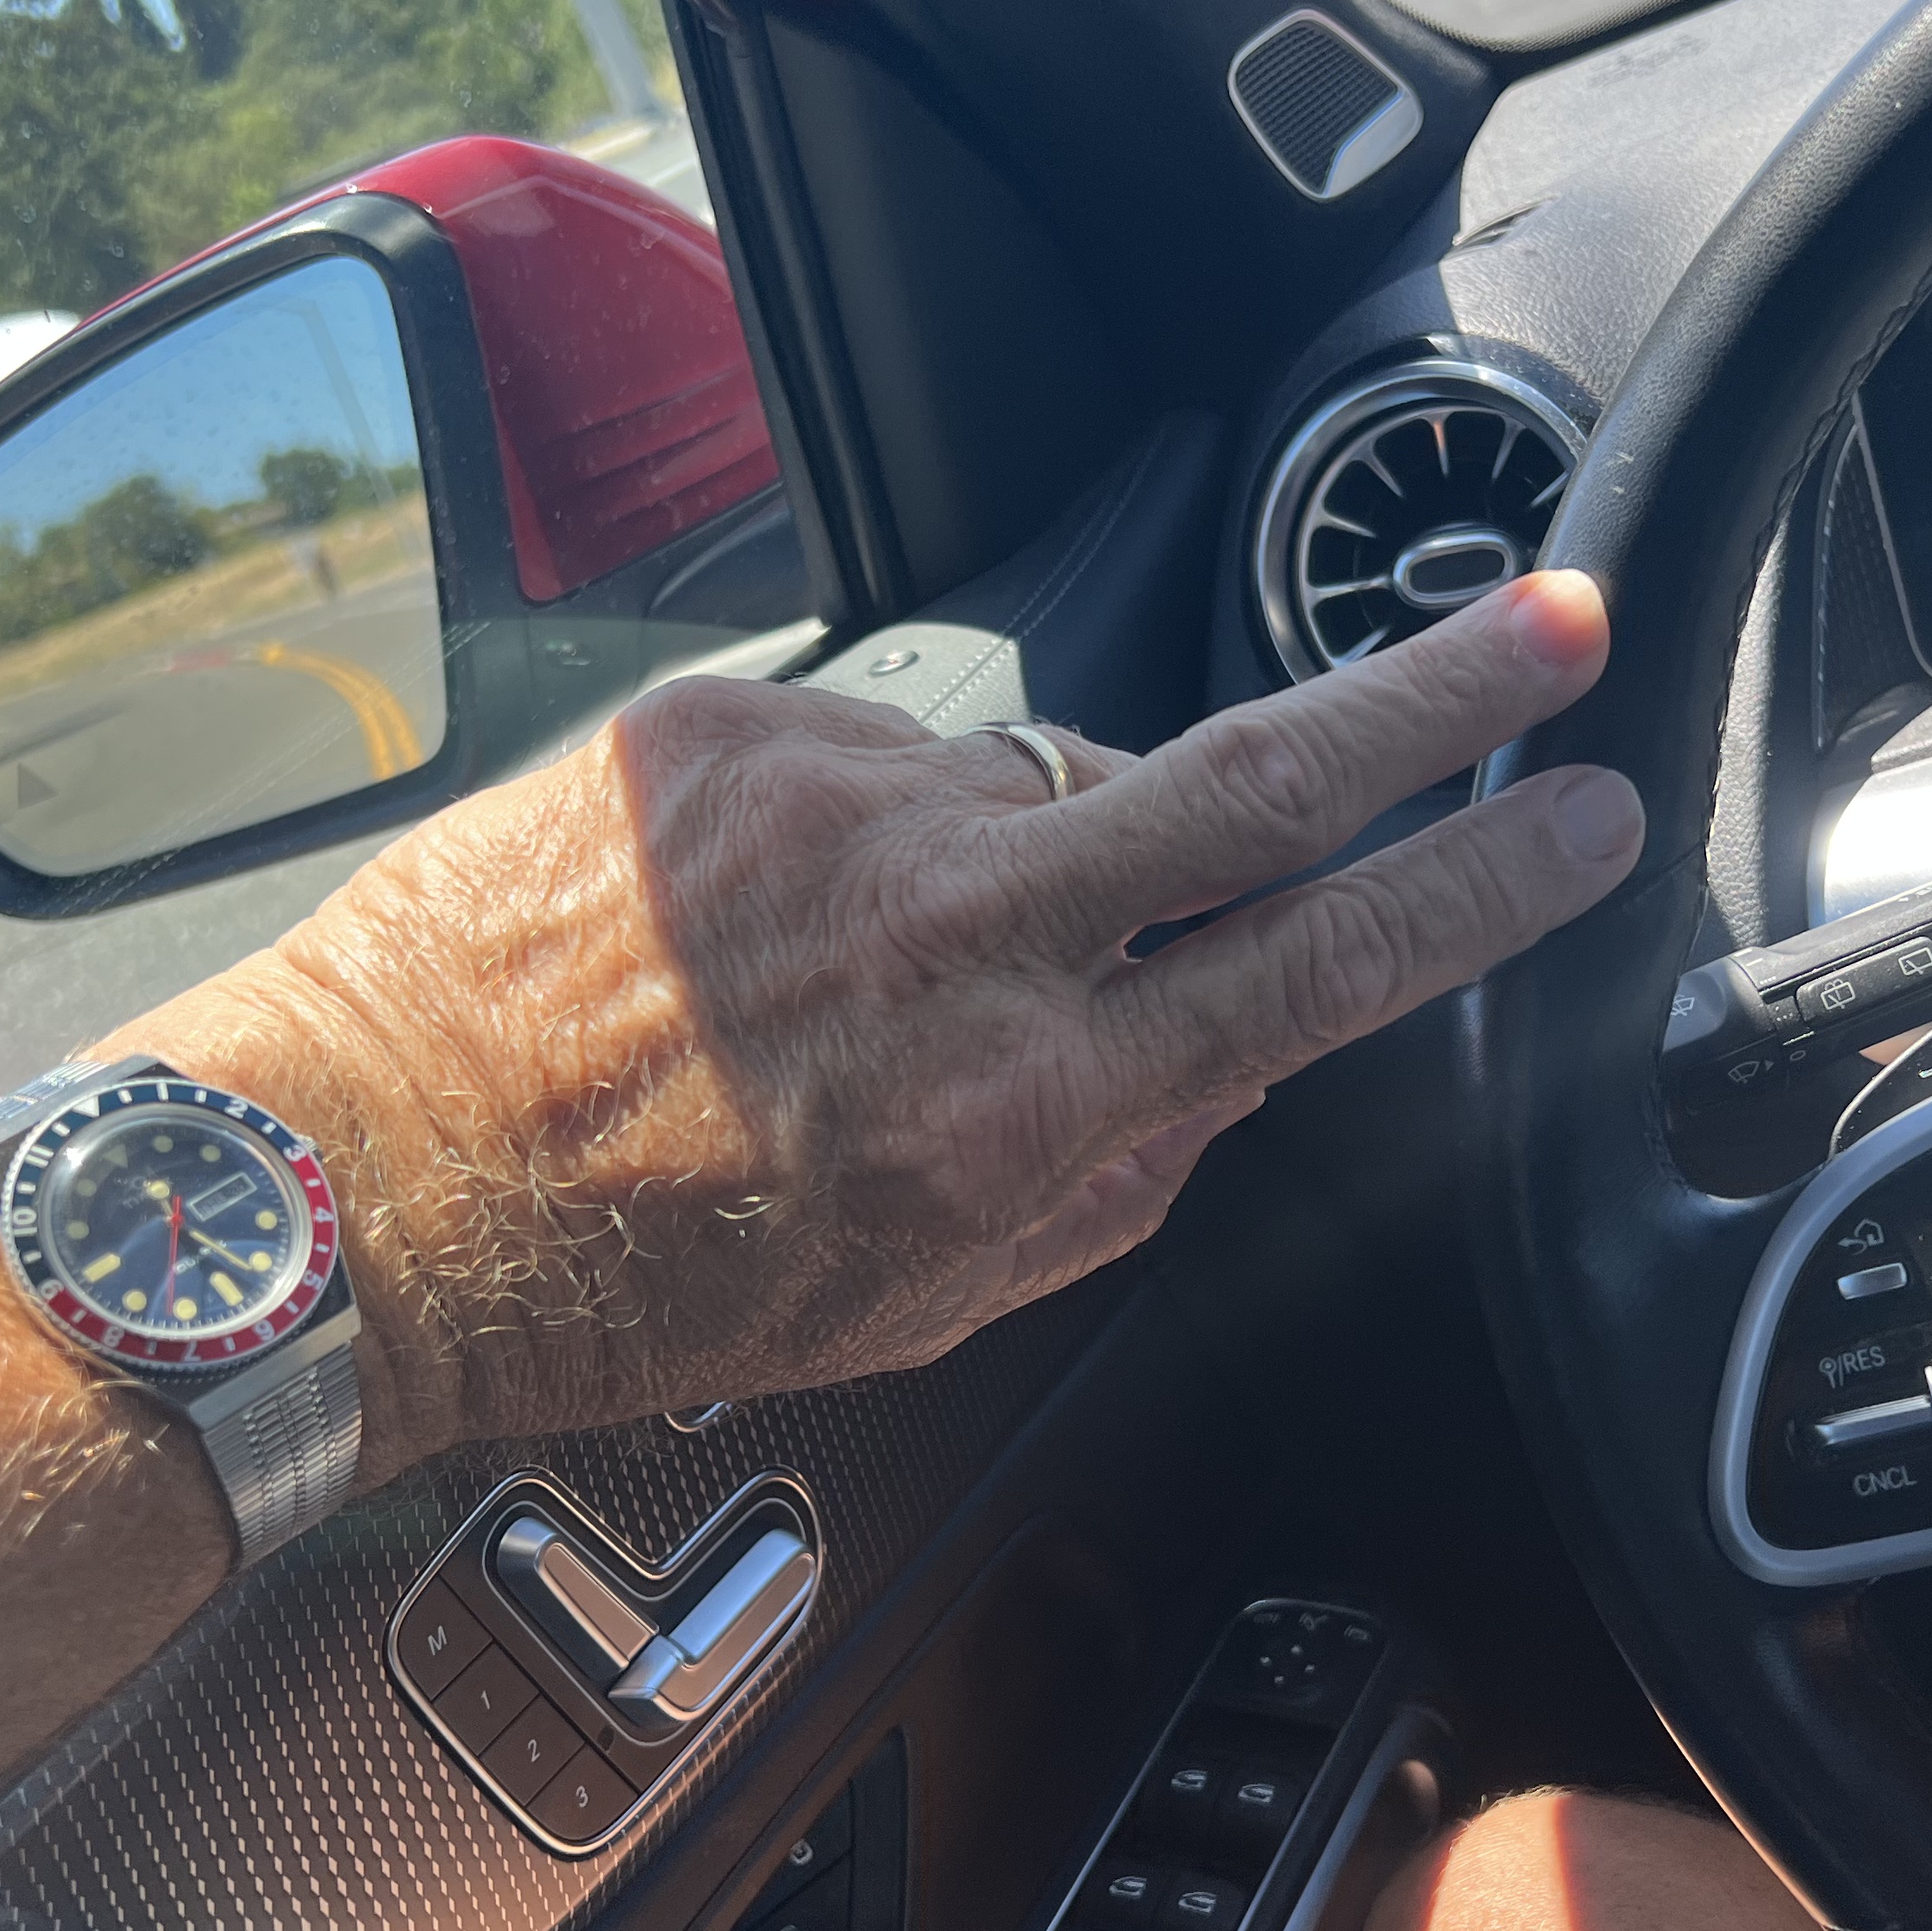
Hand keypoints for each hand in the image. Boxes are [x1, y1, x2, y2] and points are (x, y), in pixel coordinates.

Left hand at [126, 572, 1637, 1475]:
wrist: (356, 1192)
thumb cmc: (628, 1287)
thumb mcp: (915, 1306)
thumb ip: (1109, 1190)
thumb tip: (1232, 1079)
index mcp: (1022, 1104)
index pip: (1318, 964)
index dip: (1476, 886)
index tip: (1576, 819)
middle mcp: (955, 934)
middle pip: (1258, 775)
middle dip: (1436, 692)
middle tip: (1554, 624)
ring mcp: (840, 807)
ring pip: (1038, 777)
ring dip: (1022, 848)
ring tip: (870, 964)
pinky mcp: (728, 736)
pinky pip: (873, 762)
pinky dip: (865, 832)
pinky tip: (761, 924)